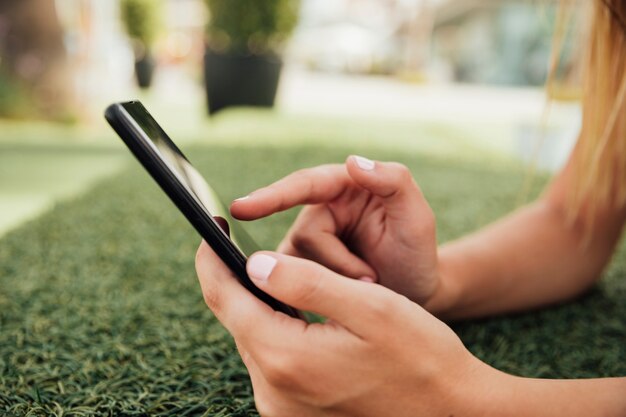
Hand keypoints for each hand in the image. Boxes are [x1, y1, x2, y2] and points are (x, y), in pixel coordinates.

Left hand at [195, 242, 490, 416]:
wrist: (451, 412)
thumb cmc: (419, 355)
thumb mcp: (368, 305)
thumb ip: (306, 281)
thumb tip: (254, 262)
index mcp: (285, 357)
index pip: (224, 297)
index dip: (213, 257)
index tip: (213, 227)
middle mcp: (273, 390)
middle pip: (236, 318)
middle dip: (238, 278)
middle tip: (246, 244)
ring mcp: (281, 408)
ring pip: (253, 339)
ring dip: (261, 306)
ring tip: (278, 276)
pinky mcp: (293, 414)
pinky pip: (271, 362)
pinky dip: (276, 332)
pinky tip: (296, 316)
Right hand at [231, 156, 438, 304]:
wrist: (414, 295)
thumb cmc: (416, 253)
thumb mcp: (417, 216)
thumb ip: (393, 181)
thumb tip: (352, 161)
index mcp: (344, 188)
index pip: (304, 186)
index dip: (272, 197)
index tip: (241, 208)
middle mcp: (320, 210)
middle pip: (305, 235)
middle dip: (337, 262)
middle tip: (371, 279)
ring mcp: (309, 242)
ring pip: (297, 263)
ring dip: (334, 281)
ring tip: (368, 285)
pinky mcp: (302, 270)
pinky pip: (293, 282)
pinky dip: (317, 293)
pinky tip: (337, 301)